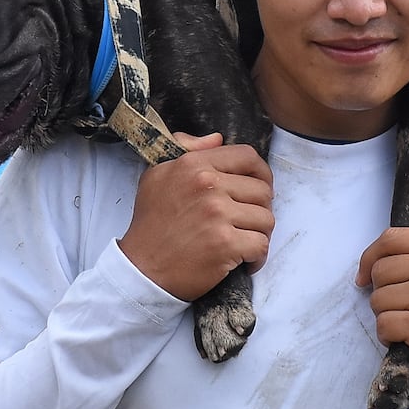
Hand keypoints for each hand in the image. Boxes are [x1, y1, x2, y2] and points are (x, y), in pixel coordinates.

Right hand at [119, 132, 273, 300]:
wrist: (142, 269)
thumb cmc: (151, 225)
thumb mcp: (158, 176)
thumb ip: (188, 150)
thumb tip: (217, 138)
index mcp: (195, 166)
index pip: (246, 156)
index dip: (261, 172)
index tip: (259, 187)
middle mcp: (207, 186)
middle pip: (262, 191)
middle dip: (260, 209)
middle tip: (247, 223)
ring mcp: (218, 215)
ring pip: (266, 219)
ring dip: (260, 234)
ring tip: (244, 242)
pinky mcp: (225, 244)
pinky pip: (261, 245)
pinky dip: (258, 257)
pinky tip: (245, 261)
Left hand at [356, 227, 408, 395]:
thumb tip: (383, 259)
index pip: (390, 239)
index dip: (370, 257)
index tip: (365, 275)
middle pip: (380, 271)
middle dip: (382, 292)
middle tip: (402, 306)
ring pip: (377, 300)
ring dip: (387, 316)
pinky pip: (383, 326)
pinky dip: (389, 336)